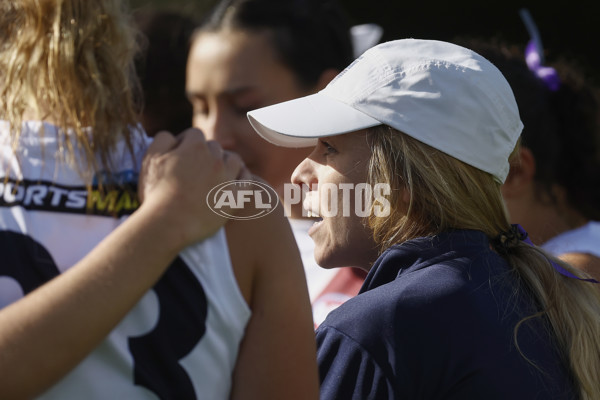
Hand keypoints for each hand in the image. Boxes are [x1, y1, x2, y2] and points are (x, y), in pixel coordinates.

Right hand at [139, 128, 247, 246]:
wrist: (169, 223)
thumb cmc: (157, 192)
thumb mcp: (150, 158)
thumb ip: (162, 139)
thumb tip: (173, 136)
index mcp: (195, 146)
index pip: (194, 135)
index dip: (186, 143)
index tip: (180, 154)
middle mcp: (215, 158)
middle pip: (214, 147)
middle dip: (205, 154)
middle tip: (195, 168)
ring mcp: (227, 177)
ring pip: (233, 160)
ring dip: (226, 162)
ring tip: (218, 172)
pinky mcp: (235, 197)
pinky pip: (247, 180)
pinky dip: (243, 176)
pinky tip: (236, 181)